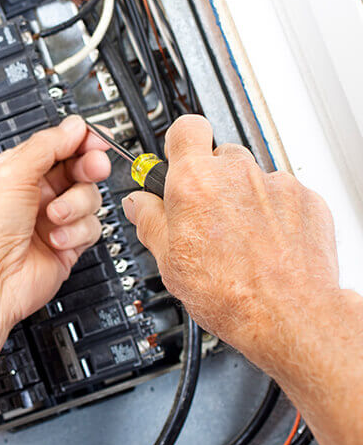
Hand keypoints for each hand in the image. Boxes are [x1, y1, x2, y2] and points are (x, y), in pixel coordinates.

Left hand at [0, 115, 110, 335]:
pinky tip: (56, 239)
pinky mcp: (69, 243)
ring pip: (90, 197)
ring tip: (54, 217)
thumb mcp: (12, 174)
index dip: (80, 140)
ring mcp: (53, 218)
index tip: (96, 139)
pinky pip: (92, 227)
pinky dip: (76, 232)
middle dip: (88, 167)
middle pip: (80, 167)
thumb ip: (47, 146)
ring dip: (75, 206)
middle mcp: (35, 192)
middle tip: (94, 167)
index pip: (58, 145)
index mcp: (17, 170)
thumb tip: (74, 127)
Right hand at [122, 115, 340, 369]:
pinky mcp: (306, 200)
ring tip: (237, 238)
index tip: (176, 160)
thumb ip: (149, 220)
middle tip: (203, 215)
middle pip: (219, 155)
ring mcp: (275, 184)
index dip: (179, 142)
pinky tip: (264, 244)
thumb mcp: (168, 260)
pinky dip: (273, 213)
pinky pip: (283, 195)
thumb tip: (138, 205)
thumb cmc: (229, 293)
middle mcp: (237, 173)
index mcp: (195, 182)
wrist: (287, 316)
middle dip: (209, 179)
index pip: (185, 128)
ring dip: (242, 198)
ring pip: (251, 177)